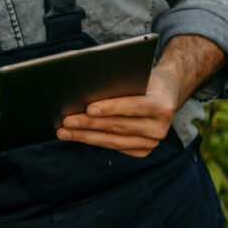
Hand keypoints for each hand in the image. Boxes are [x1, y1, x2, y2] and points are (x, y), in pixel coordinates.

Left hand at [58, 67, 180, 157]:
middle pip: (119, 126)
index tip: (89, 108)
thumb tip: (85, 89)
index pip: (134, 106)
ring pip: (113, 141)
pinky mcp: (143, 150)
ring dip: (85, 136)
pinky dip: (93, 140)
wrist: (164, 95)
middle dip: (89, 124)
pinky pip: (114, 147)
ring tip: (64, 132)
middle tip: (67, 120)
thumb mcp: (136, 77)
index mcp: (162, 106)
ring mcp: (152, 142)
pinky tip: (77, 136)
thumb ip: (119, 83)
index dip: (111, 108)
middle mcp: (160, 127)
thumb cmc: (143, 81)